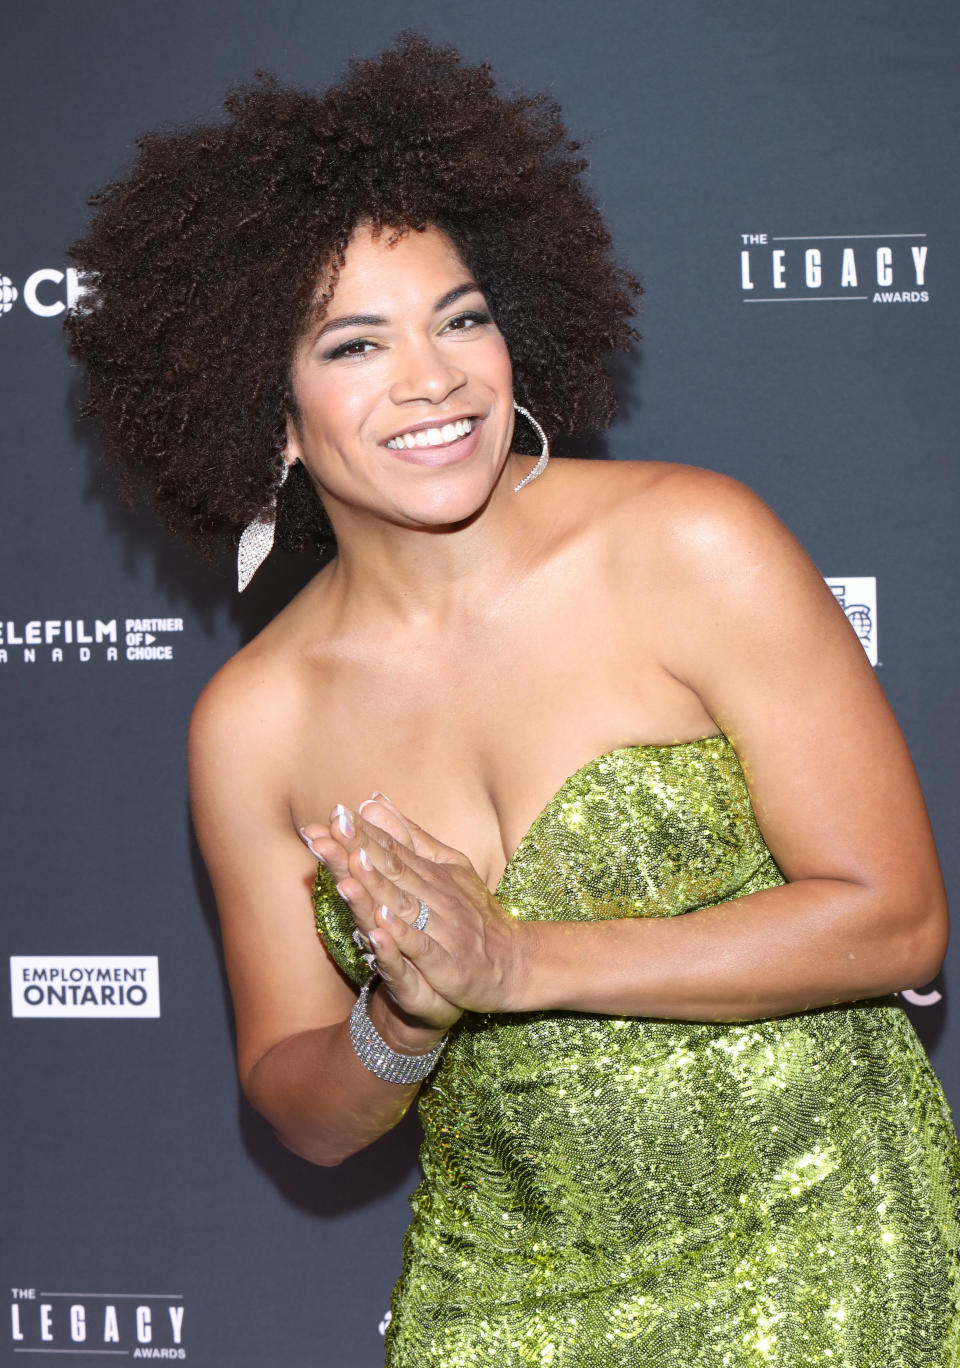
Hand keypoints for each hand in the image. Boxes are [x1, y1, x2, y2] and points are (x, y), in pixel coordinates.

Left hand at [305, 795, 535, 1015]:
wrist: (514, 962)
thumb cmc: (475, 913)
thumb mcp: (448, 866)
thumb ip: (410, 836)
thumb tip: (373, 801)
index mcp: (432, 873)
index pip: (392, 848)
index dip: (362, 833)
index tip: (333, 814)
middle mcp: (436, 896)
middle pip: (393, 871)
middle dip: (358, 850)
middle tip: (328, 830)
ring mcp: (442, 929)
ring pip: (404, 905)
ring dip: (375, 885)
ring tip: (350, 863)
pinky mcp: (447, 963)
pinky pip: (422, 947)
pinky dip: (401, 936)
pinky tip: (380, 922)